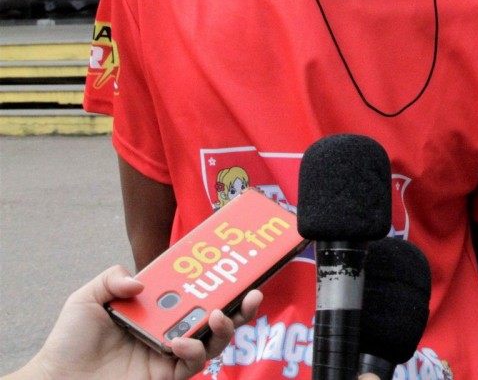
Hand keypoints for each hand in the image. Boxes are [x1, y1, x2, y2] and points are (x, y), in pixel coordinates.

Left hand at [18, 266, 260, 379]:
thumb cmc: (68, 342)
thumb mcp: (86, 299)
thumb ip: (112, 279)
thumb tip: (141, 280)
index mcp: (156, 309)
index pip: (193, 291)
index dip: (214, 279)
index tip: (233, 264)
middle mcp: (169, 330)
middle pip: (215, 316)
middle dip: (239, 305)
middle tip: (252, 291)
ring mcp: (170, 354)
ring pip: (213, 341)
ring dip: (225, 327)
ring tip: (219, 316)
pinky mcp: (166, 376)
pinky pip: (192, 363)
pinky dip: (193, 350)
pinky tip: (180, 342)